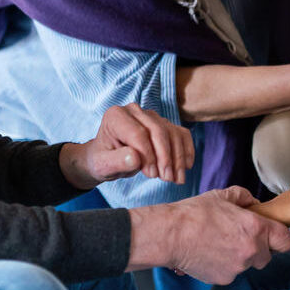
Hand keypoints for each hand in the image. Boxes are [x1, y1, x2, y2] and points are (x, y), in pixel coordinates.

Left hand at [62, 103, 193, 187]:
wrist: (108, 158)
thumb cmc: (103, 160)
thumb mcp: (103, 165)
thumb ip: (116, 161)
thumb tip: (135, 158)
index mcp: (116, 116)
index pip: (138, 133)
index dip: (148, 154)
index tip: (152, 175)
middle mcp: (135, 110)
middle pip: (158, 130)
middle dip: (165, 156)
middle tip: (167, 178)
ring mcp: (151, 115)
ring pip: (172, 132)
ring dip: (178, 157)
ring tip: (177, 179)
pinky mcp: (164, 123)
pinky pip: (181, 134)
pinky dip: (186, 150)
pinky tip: (186, 167)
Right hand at [131, 187, 289, 284]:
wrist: (171, 235)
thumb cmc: (195, 214)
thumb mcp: (222, 196)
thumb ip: (244, 197)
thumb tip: (253, 203)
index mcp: (256, 228)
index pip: (286, 241)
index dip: (281, 237)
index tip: (274, 235)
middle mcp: (251, 250)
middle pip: (267, 256)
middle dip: (258, 248)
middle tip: (240, 237)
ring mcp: (238, 268)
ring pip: (247, 265)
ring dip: (240, 257)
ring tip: (219, 243)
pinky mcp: (224, 279)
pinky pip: (231, 272)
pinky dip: (224, 265)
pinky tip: (210, 252)